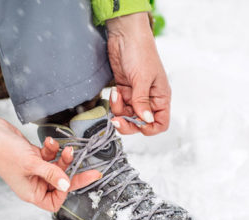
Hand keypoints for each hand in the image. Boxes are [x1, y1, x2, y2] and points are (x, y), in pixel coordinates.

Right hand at [0, 116, 100, 211]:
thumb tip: (67, 185)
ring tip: (67, 149)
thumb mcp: (31, 164)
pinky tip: (49, 141)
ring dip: (63, 158)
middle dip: (74, 174)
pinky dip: (53, 149)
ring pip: (58, 167)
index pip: (54, 202)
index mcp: (31, 192)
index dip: (64, 193)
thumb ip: (52, 174)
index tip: (70, 180)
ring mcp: (36, 169)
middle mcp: (35, 183)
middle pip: (60, 183)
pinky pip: (51, 156)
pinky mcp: (36, 157)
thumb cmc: (4, 152)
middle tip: (93, 170)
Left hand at [106, 12, 170, 135]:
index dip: (150, 128)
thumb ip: (142, 101)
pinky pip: (118, 106)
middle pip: (140, 123)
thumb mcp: (143, 78)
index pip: (160, 123)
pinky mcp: (124, 92)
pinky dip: (114, 102)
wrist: (125, 36)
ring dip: (118, 110)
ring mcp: (135, 96)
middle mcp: (149, 100)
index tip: (138, 124)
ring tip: (116, 94)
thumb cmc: (141, 52)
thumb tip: (146, 120)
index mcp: (160, 98)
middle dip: (128, 123)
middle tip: (117, 119)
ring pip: (126, 116)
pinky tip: (115, 91)